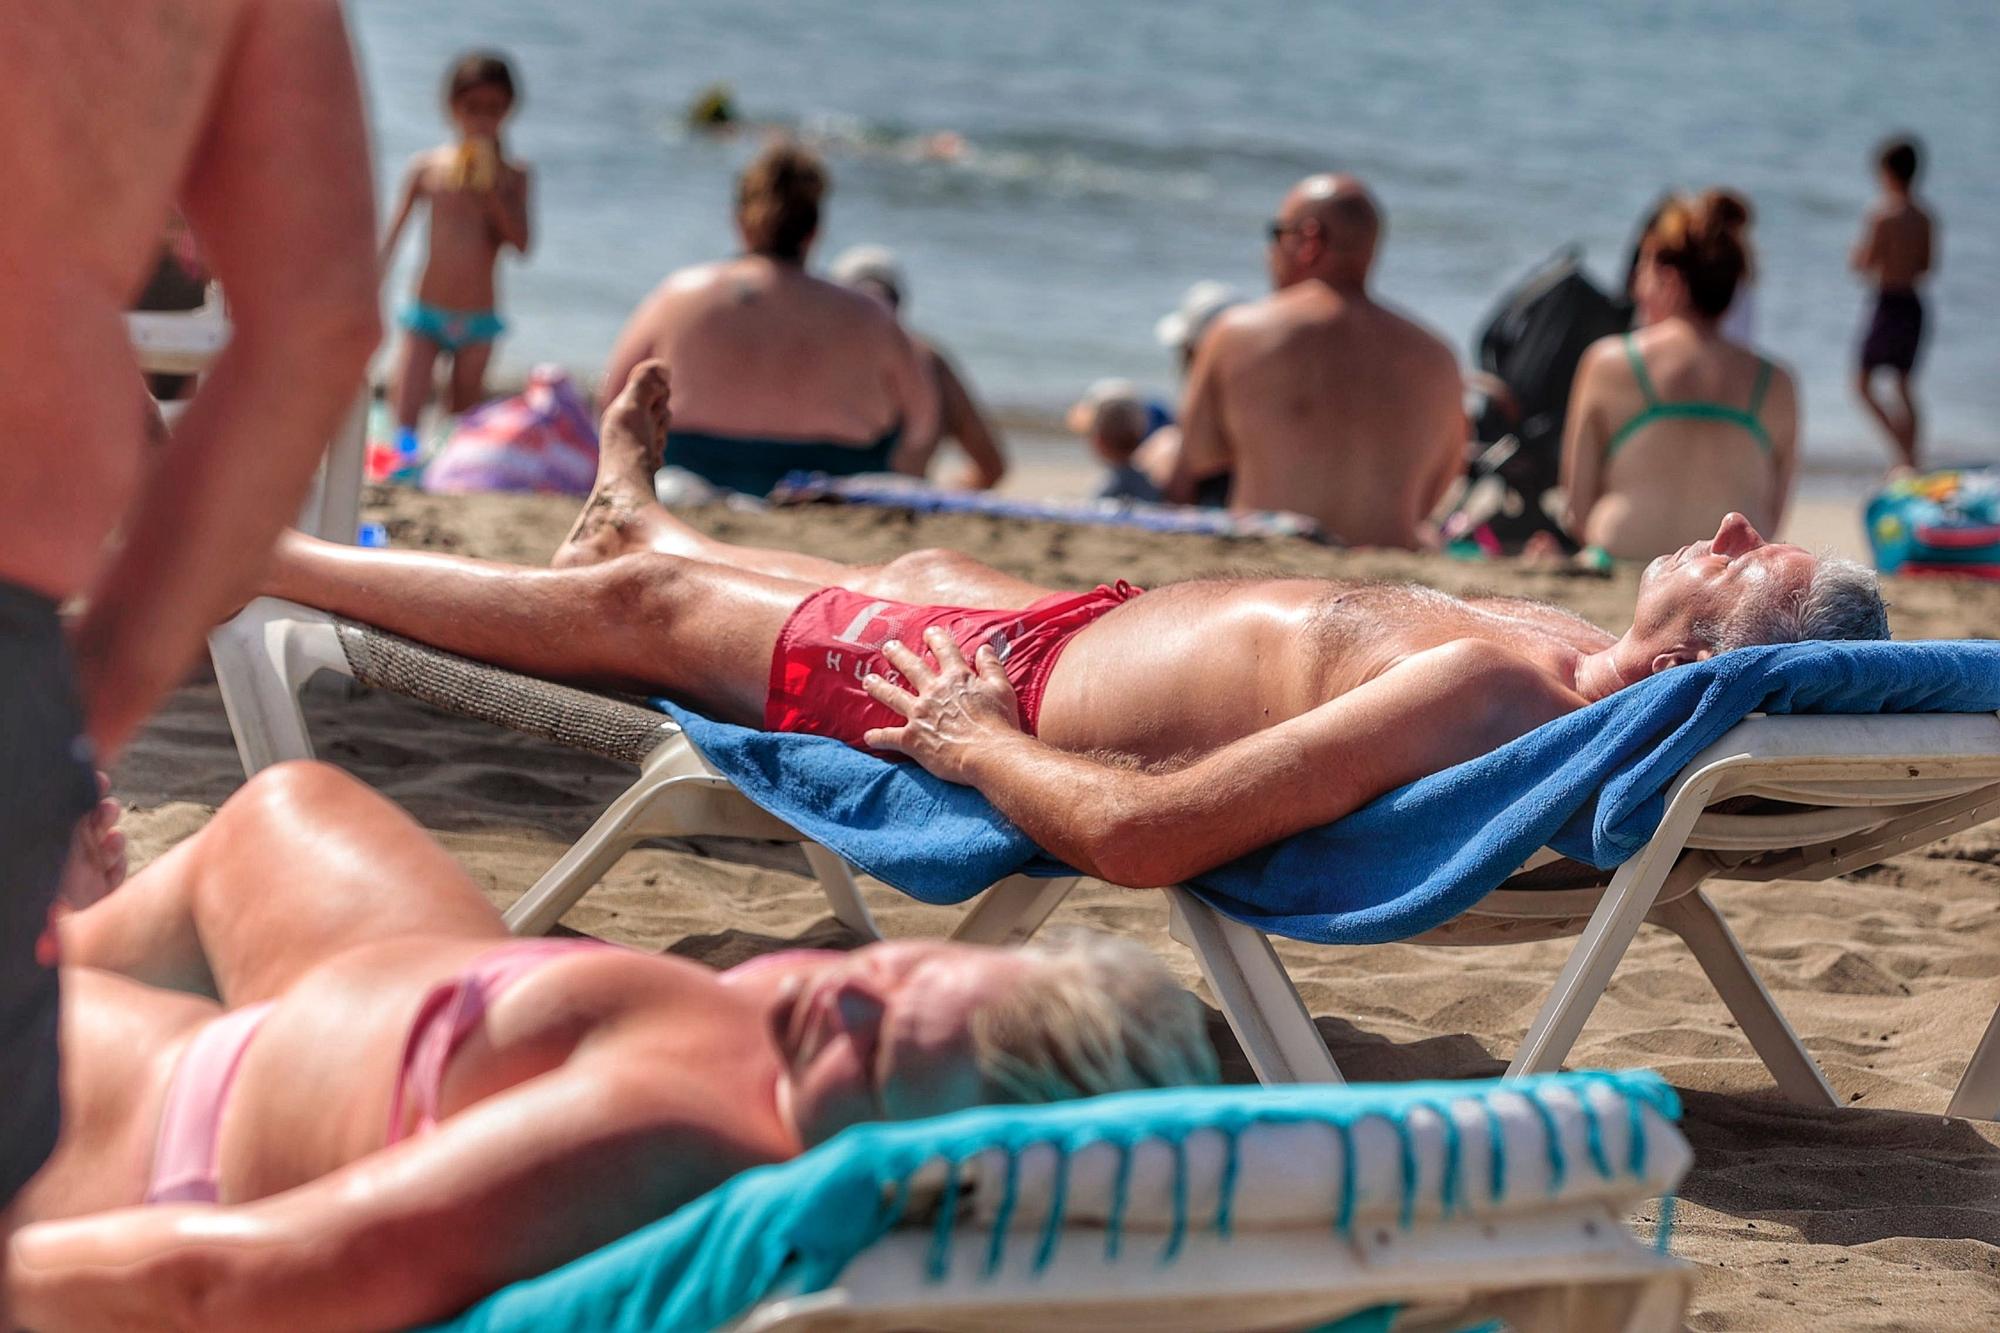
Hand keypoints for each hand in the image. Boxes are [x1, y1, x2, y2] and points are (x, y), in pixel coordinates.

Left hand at [861, 627, 1023, 782]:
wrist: (990, 754)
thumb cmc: (1000, 724)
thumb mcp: (1002, 689)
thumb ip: (991, 666)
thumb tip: (985, 648)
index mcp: (956, 678)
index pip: (944, 651)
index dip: (936, 639)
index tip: (928, 632)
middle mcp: (934, 691)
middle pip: (911, 668)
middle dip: (898, 655)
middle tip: (888, 647)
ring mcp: (920, 714)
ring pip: (893, 696)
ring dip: (879, 687)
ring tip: (868, 680)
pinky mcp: (912, 739)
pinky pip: (890, 736)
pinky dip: (878, 737)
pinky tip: (869, 737)